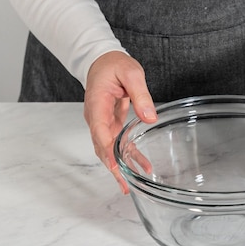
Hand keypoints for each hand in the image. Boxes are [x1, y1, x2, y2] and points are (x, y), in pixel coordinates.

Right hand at [83, 51, 156, 192]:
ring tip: (130, 184)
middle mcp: (95, 117)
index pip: (100, 131)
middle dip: (112, 167)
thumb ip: (140, 94)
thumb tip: (149, 117)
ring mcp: (101, 122)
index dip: (107, 151)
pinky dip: (127, 155)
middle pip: (101, 147)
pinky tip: (141, 165)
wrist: (102, 61)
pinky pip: (116, 143)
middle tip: (124, 184)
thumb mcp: (131, 73)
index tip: (115, 166)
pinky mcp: (109, 124)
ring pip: (107, 149)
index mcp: (97, 104)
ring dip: (119, 166)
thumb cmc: (113, 65)